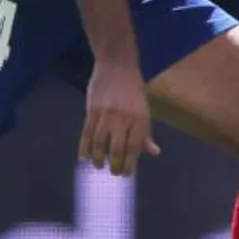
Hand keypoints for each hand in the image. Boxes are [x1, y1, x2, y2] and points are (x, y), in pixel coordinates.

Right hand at [79, 60, 159, 175]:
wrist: (117, 65)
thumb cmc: (133, 88)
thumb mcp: (144, 109)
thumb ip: (146, 133)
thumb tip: (154, 152)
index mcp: (140, 119)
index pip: (135, 148)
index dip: (130, 164)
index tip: (127, 174)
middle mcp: (123, 119)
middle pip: (117, 150)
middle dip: (115, 166)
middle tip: (114, 172)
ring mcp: (106, 115)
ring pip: (99, 144)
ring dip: (98, 159)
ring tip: (99, 166)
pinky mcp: (92, 111)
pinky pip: (86, 134)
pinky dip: (84, 149)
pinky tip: (83, 158)